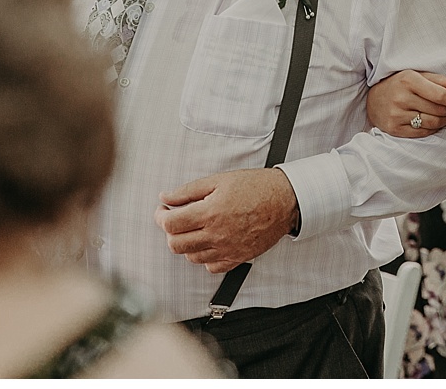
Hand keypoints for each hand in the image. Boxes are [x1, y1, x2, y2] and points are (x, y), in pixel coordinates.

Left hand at [155, 168, 298, 273]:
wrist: (285, 200)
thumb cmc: (255, 186)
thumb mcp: (220, 179)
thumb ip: (188, 190)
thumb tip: (165, 197)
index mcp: (210, 212)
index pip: (170, 224)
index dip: (160, 217)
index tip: (163, 210)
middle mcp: (216, 235)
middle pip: (176, 245)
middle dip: (170, 232)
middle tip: (175, 219)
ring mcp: (227, 249)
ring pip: (191, 257)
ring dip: (186, 243)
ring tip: (194, 228)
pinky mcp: (238, 258)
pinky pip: (211, 266)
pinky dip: (205, 256)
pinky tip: (209, 241)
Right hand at [367, 70, 445, 136]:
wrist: (373, 99)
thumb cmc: (398, 85)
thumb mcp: (416, 76)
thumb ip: (437, 79)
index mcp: (409, 80)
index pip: (439, 94)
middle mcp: (402, 97)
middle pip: (437, 110)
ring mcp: (397, 114)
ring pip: (432, 123)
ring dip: (444, 121)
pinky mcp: (395, 128)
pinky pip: (422, 133)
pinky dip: (433, 129)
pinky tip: (434, 123)